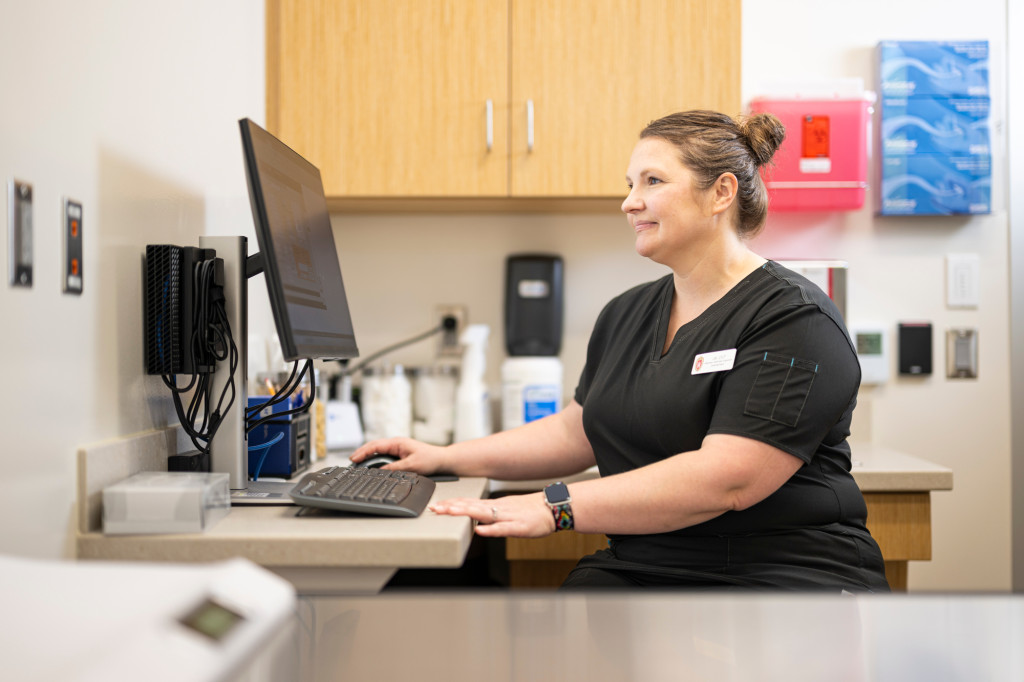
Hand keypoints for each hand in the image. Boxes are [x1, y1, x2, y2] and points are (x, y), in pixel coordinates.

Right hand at [349, 437, 450, 475]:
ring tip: (357, 463)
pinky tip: (370, 464)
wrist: (442, 459)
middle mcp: (396, 444)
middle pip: (374, 446)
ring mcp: (397, 448)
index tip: (354, 458)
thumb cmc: (430, 459)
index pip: (376, 446)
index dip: (363, 452)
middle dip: (362, 452)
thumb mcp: (412, 466)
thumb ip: (395, 468)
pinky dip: (375, 458)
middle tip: (351, 460)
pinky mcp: (399, 454)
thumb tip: (380, 472)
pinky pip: (383, 455)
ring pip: (378, 450)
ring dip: (367, 455)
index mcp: (398, 443)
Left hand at [430, 493, 555, 537]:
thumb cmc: (530, 510)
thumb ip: (489, 512)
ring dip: (466, 512)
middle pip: (471, 506)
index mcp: (494, 505)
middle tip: (435, 507)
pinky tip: (480, 530)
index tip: (436, 504)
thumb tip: (472, 515)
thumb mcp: (506, 508)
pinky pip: (503, 528)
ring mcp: (508, 517)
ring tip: (450, 512)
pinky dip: (491, 529)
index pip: (469, 502)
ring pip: (484, 514)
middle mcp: (498, 508)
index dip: (451, 503)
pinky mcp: (519, 527)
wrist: (552, 508)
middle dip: (452, 507)